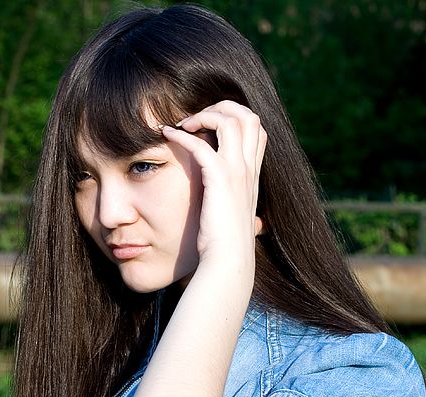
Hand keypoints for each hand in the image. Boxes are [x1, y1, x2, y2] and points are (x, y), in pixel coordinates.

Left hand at [161, 100, 265, 274]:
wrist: (229, 260)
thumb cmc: (229, 246)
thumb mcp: (241, 223)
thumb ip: (247, 215)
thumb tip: (259, 226)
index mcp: (253, 176)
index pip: (256, 130)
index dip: (234, 117)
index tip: (208, 125)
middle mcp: (249, 169)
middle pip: (248, 116)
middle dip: (222, 107)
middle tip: (195, 118)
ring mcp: (237, 172)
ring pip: (231, 121)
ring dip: (204, 115)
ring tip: (182, 124)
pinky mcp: (219, 179)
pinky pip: (201, 144)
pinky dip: (182, 135)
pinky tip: (166, 135)